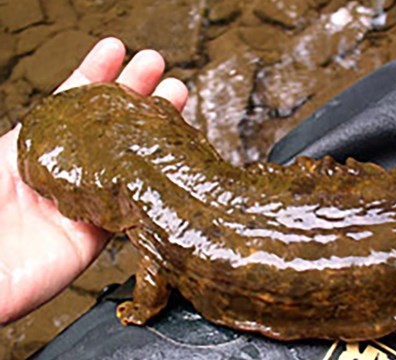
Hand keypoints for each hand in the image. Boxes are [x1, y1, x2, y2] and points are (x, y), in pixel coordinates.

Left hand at [0, 38, 187, 323]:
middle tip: (159, 68)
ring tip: (176, 96)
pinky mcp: (98, 234)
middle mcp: (67, 171)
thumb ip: (26, 138)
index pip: (72, 103)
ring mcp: (86, 200)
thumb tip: (53, 104)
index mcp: (36, 150)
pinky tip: (172, 156)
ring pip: (131, 160)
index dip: (95, 73)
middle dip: (135, 92)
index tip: (117, 49)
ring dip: (155, 129)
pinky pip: (134, 204)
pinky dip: (155, 181)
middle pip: (110, 125)